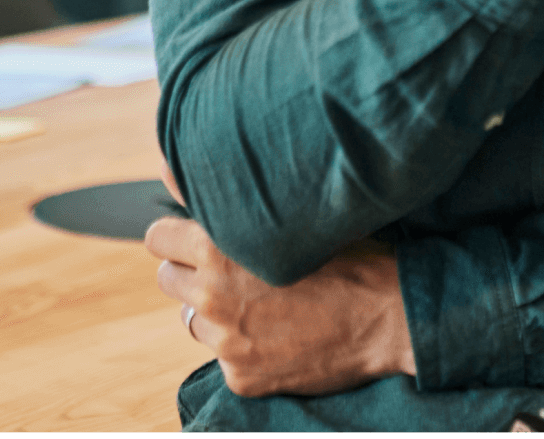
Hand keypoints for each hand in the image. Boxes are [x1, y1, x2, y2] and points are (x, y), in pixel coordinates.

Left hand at [145, 179, 414, 397]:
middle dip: (192, 271)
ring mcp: (226, 342)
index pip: (157, 237)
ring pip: (194, 321)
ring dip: (216, 311)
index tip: (193, 235)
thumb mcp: (287, 212)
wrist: (386, 315)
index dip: (175, 234)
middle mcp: (213, 297)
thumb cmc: (344, 251)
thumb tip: (166, 165)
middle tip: (232, 268)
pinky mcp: (242, 377)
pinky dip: (245, 346)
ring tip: (260, 300)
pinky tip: (280, 332)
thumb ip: (223, 195)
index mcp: (218, 249)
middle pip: (168, 279)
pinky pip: (225, 357)